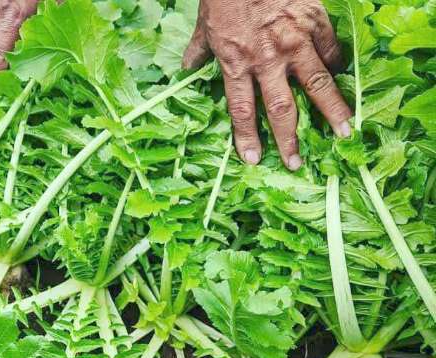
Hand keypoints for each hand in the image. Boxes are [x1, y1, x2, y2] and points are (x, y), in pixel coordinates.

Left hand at [184, 0, 351, 169]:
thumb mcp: (203, 25)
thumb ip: (198, 52)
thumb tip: (186, 70)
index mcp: (236, 63)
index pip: (241, 110)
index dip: (247, 138)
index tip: (254, 160)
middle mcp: (267, 59)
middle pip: (281, 108)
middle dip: (290, 139)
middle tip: (298, 163)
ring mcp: (295, 40)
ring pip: (317, 84)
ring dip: (332, 110)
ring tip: (345, 131)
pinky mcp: (314, 20)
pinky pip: (330, 49)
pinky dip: (337, 65)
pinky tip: (343, 80)